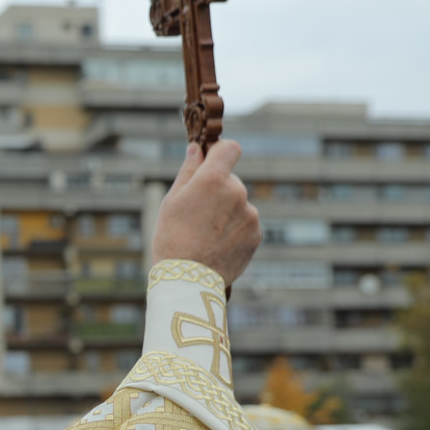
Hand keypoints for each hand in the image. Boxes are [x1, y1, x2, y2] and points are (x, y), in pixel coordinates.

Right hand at [151, 141, 261, 284]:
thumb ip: (189, 171)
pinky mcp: (256, 234)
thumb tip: (196, 148)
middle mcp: (237, 192)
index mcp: (214, 179)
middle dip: (218, 190)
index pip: (230, 148)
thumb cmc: (172, 238)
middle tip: (198, 214)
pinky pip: (245, 224)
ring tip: (206, 235)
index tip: (211, 161)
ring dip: (227, 212)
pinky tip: (217, 245)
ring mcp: (250, 214)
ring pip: (238, 204)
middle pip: (231, 180)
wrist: (188, 280)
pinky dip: (234, 230)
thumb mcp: (172, 201)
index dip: (220, 152)